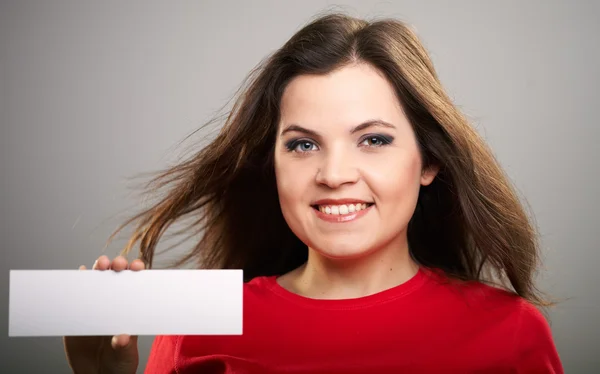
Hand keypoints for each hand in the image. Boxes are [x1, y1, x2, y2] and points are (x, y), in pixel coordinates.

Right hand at [63, 255, 144, 373]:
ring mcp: (95, 308)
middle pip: (116, 277)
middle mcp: (114, 305)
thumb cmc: (118, 365)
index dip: (136, 272)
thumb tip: (122, 337)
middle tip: (116, 264)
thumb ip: (124, 346)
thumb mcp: (125, 356)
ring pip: (96, 283)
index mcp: (130, 310)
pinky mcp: (77, 317)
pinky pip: (76, 297)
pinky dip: (75, 284)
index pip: (135, 286)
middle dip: (117, 265)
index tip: (136, 266)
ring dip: (97, 270)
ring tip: (98, 265)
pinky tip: (77, 277)